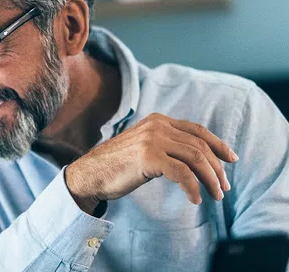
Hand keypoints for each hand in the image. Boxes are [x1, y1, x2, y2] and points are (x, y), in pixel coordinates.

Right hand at [65, 113, 237, 213]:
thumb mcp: (144, 147)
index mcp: (158, 121)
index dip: (218, 144)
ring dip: (210, 179)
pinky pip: (181, 173)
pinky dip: (193, 187)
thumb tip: (195, 160)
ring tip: (216, 195)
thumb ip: (165, 145)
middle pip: (199, 145)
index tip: (231, 160)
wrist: (89, 174)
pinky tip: (195, 199)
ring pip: (195, 157)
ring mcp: (152, 140)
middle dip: (217, 168)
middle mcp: (157, 126)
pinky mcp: (148, 157)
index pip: (197, 130)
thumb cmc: (115, 165)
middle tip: (224, 187)